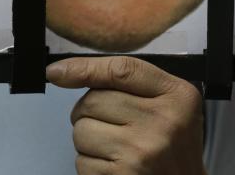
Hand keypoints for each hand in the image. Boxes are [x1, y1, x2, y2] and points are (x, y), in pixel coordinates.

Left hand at [47, 56, 206, 174]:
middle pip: (93, 100)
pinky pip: (82, 162)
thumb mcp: (170, 104)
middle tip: (109, 124)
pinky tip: (113, 165)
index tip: (58, 71)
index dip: (84, 68)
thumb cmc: (173, 147)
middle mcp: (161, 121)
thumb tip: (66, 72)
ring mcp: (141, 151)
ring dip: (88, 140)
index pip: (121, 70)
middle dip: (89, 112)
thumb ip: (132, 83)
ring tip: (114, 147)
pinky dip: (90, 164)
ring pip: (81, 131)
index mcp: (176, 96)